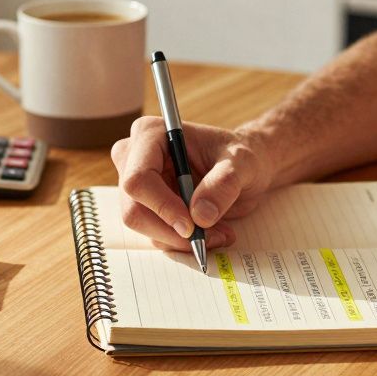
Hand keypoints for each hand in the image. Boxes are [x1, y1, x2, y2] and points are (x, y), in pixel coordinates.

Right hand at [110, 116, 274, 251]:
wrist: (241, 167)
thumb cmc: (240, 155)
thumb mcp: (242, 163)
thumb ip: (223, 184)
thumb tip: (200, 216)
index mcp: (150, 134)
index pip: (138, 179)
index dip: (161, 206)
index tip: (191, 226)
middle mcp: (134, 158)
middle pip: (134, 209)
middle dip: (172, 230)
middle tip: (212, 236)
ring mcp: (137, 184)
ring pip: (143, 226)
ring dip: (181, 239)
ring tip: (219, 233)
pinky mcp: (146, 206)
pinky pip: (154, 233)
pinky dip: (182, 241)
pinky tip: (209, 232)